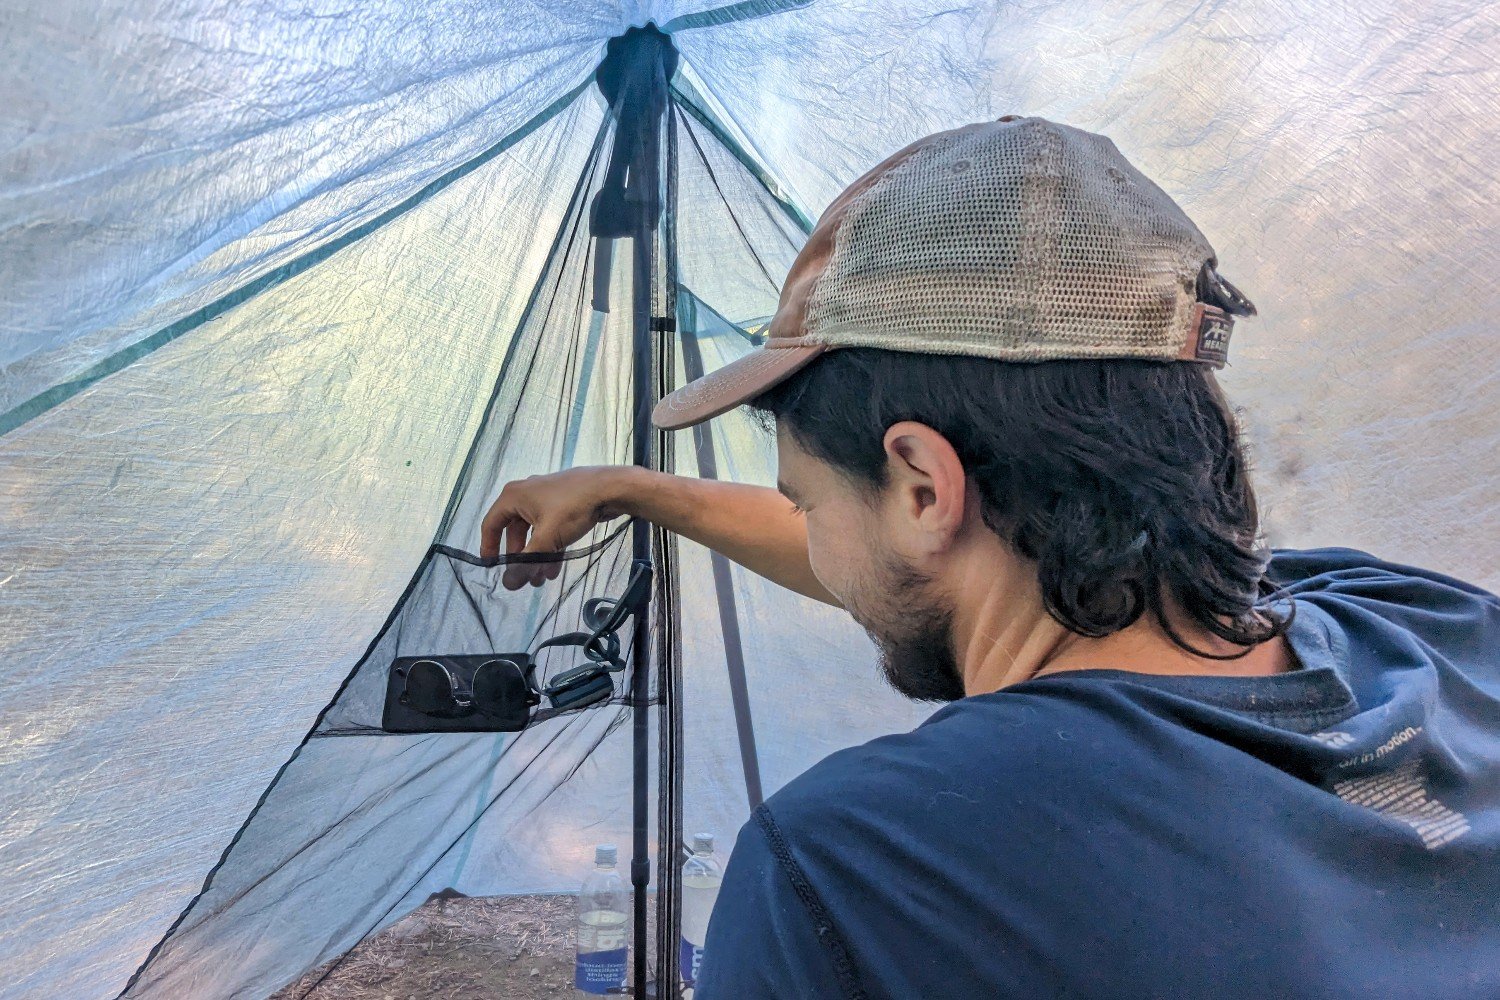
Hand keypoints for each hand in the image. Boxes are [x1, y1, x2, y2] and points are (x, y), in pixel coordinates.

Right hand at [479, 466, 633, 589]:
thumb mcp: (547, 539)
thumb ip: (526, 563)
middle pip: (514, 531)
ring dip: (537, 556)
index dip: (489, 548)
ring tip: (543, 579)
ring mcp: (545, 497)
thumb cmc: (572, 508)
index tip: (493, 568)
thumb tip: (508, 585)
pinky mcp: (562, 502)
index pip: (491, 524)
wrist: (610, 488)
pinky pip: (549, 528)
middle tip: (526, 579)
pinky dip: (550, 546)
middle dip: (521, 558)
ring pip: (534, 532)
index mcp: (513, 497)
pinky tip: (556, 567)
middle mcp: (525, 494)